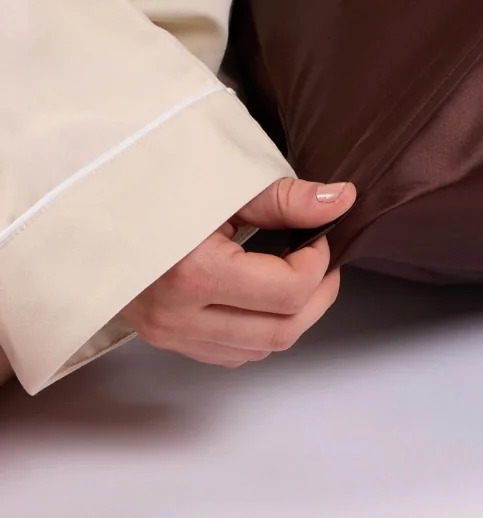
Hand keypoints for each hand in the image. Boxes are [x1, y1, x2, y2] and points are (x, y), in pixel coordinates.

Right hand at [120, 176, 356, 368]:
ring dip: (291, 316)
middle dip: (317, 296)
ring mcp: (169, 333)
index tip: (318, 233)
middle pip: (281, 331)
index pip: (287, 291)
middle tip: (323, 259)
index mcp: (193, 273)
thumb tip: (341, 200)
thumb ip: (286, 198)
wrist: (87, 206)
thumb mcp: (223, 183)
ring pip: (258, 350)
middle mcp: (178, 315)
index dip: (318, 261)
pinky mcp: (165, 338)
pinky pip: (231, 352)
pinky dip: (260, 328)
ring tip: (298, 274)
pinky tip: (263, 293)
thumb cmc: (153, 186)